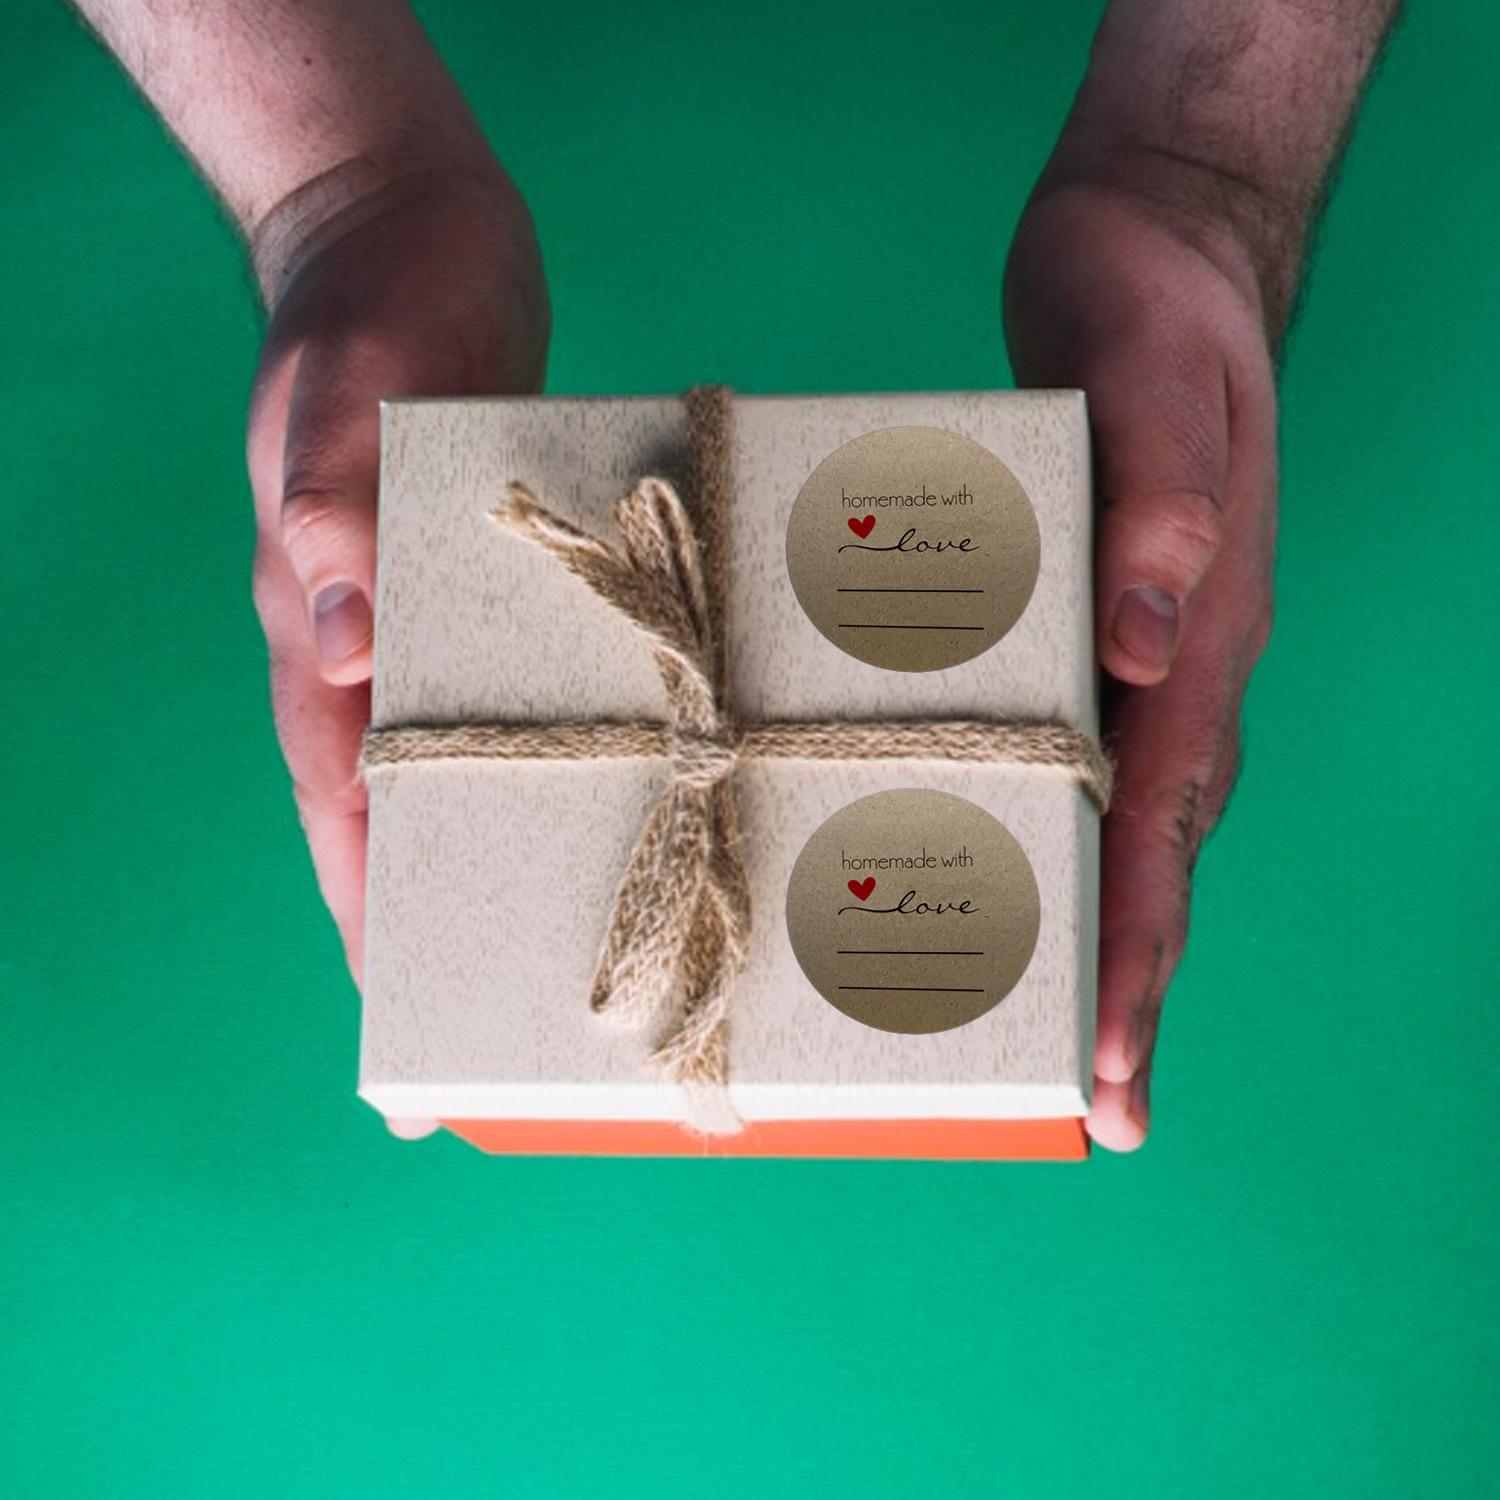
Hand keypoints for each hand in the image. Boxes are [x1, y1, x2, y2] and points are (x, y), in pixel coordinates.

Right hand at [245, 165, 549, 1137]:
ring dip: (537, 841)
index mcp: (326, 632)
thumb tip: (342, 638)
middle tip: (534, 1030)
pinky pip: (546, 682)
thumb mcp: (340, 389)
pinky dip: (587, 740)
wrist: (410, 227)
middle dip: (464, 919)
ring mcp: (452, 620)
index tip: (405, 1036)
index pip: (341, 810)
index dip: (370, 925)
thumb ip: (330, 503)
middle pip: (417, 813)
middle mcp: (387, 649)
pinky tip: (653, 778)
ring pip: (487, 759)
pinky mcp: (518, 583)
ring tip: (617, 934)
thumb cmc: (364, 303)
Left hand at [1004, 170, 1277, 1149]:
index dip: (1136, 953)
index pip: (1164, 828)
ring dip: (1076, 924)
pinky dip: (1029, 825)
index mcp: (1199, 641)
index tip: (1112, 1069)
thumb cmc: (1152, 318)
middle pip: (1144, 855)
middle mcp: (1170, 672)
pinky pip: (1061, 750)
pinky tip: (981, 867)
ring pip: (1107, 820)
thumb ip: (1163, 507)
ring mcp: (1131, 657)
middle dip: (1115, 981)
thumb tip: (1146, 650)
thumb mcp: (1155, 382)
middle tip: (1082, 1105)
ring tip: (1027, 1031)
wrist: (1152, 261)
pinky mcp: (1079, 628)